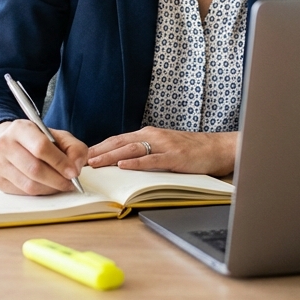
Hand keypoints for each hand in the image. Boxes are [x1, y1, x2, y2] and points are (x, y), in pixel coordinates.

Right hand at [0, 119, 87, 195]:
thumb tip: (76, 167)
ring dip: (50, 188)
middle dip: (57, 179)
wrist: (8, 143)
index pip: (40, 147)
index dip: (60, 162)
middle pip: (34, 169)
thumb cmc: (36, 140)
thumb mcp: (57, 136)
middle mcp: (4, 145)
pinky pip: (24, 193)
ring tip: (60, 184)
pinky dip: (40, 192)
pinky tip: (46, 185)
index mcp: (19, 128)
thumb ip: (73, 148)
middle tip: (70, 183)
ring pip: (29, 185)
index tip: (73, 172)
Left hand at [87, 127, 237, 176]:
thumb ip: (145, 150)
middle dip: (99, 151)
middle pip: (120, 142)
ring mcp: (164, 145)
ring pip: (131, 149)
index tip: (83, 155)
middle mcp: (153, 136)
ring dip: (111, 156)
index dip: (99, 147)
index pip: (118, 139)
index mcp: (148, 134)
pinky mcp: (175, 157)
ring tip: (95, 163)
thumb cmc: (191, 149)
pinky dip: (136, 162)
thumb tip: (122, 160)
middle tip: (81, 160)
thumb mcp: (163, 146)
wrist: (218, 148)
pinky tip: (124, 165)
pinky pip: (153, 160)